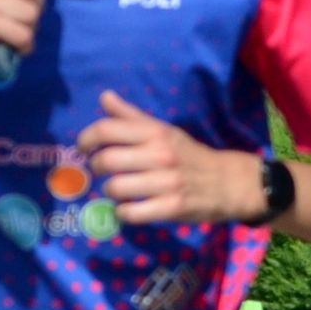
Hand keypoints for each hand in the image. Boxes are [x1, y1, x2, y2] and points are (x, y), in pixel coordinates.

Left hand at [82, 90, 265, 224]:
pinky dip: (124, 212)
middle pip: (106, 161)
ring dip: (110, 192)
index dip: (85, 139)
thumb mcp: (163, 130)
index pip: (106, 130)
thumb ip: (131, 116)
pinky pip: (131, 213)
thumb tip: (104, 97)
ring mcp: (166, 182)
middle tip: (101, 172)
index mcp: (155, 133)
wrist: (227, 181)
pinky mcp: (172, 208)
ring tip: (118, 190)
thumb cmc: (188, 154)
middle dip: (96, 168)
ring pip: (115, 188)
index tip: (84, 148)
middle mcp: (160, 154)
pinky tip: (129, 208)